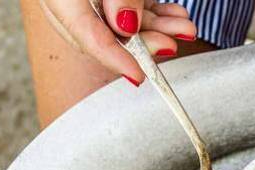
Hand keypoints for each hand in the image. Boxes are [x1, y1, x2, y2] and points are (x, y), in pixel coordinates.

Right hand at [39, 0, 196, 84]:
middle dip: (145, 45)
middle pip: (107, 34)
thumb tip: (126, 26)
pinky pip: (128, 7)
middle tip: (170, 45)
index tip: (138, 77)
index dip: (115, 59)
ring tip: (185, 28)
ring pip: (123, 23)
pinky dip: (154, 14)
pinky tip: (176, 16)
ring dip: (158, 29)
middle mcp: (69, 0)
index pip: (86, 36)